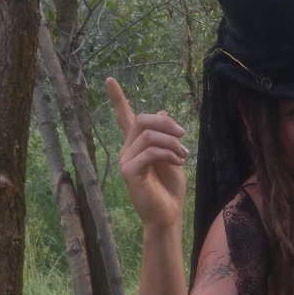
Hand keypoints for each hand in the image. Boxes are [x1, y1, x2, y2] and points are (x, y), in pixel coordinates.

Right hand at [108, 77, 189, 230]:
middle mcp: (127, 150)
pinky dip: (167, 153)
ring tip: (184, 153)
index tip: (110, 80)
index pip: (124, 118)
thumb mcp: (173, 156)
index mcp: (136, 145)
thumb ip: (166, 136)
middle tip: (183, 135)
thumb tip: (161, 111)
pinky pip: (149, 151)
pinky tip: (178, 161)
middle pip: (141, 120)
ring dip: (171, 141)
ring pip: (148, 135)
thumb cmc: (169, 189)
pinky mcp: (129, 172)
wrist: (167, 215)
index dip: (117, 99)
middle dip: (165, 123)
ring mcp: (126, 160)